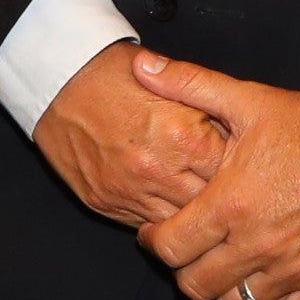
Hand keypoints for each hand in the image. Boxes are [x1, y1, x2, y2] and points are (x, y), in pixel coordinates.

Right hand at [29, 39, 229, 226]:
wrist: (56, 81)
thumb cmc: (114, 75)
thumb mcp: (173, 85)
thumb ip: (210, 115)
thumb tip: (239, 140)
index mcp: (183, 138)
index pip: (233, 173)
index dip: (240, 170)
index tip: (243, 167)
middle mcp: (158, 171)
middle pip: (210, 206)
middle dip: (221, 199)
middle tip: (227, 191)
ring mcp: (129, 191)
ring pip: (179, 223)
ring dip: (190, 214)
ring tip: (198, 202)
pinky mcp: (105, 202)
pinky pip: (145, 224)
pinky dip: (160, 217)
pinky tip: (166, 203)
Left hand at [129, 54, 299, 299]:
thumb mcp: (251, 99)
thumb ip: (190, 84)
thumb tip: (142, 65)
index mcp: (230, 204)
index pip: (169, 249)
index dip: (155, 243)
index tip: (158, 233)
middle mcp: (258, 246)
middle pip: (196, 286)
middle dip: (185, 271)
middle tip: (192, 252)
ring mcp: (295, 271)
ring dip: (225, 292)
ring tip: (227, 269)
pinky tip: (267, 288)